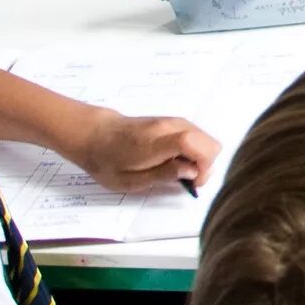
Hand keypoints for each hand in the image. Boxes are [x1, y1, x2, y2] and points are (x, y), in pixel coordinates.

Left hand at [73, 113, 222, 194]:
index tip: (194, 182)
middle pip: (210, 142)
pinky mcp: (173, 122)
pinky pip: (197, 136)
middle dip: (206, 165)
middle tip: (188, 180)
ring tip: (179, 171)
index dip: (204, 166)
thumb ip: (163, 176)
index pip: (196, 145)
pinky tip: (176, 161)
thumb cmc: (107, 160)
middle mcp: (169, 127)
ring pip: (206, 139)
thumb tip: (191, 173)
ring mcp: (173, 121)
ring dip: (201, 158)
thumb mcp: (130, 180)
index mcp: (156, 143)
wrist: (94, 134)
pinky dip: (195, 151)